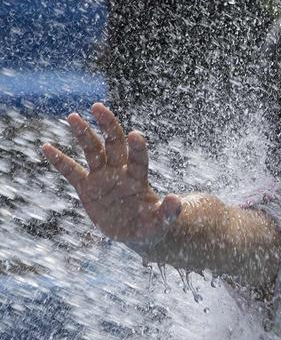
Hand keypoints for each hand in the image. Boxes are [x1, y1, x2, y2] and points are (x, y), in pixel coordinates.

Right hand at [42, 102, 181, 248]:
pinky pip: (71, 172)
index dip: (137, 149)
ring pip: (92, 151)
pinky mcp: (87, 188)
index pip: (138, 160)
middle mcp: (120, 172)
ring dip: (83, 134)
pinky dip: (59, 160)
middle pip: (113, 144)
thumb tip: (176, 200)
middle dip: (107, 126)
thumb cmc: (152, 224)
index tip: (135, 135)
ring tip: (73, 116)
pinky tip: (46, 147)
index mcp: (138, 179)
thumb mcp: (162, 221)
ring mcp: (102, 177)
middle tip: (98, 107)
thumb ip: (168, 212)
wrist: (136, 231)